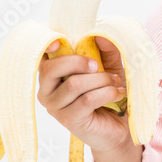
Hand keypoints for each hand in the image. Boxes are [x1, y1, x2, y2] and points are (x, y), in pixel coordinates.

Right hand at [36, 36, 130, 155]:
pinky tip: (118, 94)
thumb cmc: (109, 94)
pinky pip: (87, 100)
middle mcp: (46, 91)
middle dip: (78, 62)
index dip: (46, 46)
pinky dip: (107, 93)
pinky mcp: (69, 120)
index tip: (60, 43)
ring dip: (101, 80)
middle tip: (99, 66)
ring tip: (115, 82)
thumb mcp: (110, 67)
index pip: (40, 57)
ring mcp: (55, 107)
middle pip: (51, 69)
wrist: (120, 126)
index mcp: (51, 75)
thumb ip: (106, 50)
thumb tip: (100, 35)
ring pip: (74, 84)